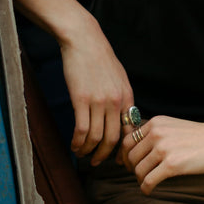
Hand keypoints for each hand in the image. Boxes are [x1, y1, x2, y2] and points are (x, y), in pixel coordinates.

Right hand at [60, 21, 134, 164]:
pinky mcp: (81, 100)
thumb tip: (122, 116)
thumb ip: (122, 97)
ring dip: (87, 151)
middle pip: (112, 139)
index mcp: (127, 97)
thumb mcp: (119, 78)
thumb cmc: (100, 58)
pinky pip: (81, 129)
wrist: (85, 41)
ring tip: (81, 154)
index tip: (117, 159)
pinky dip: (77, 142)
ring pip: (96, 138)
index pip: (129, 131)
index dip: (123, 149)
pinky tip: (74, 145)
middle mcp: (116, 102)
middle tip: (97, 162)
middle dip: (104, 156)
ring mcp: (99, 102)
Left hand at [119, 116, 203, 193]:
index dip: (124, 155)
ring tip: (147, 183)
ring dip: (140, 179)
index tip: (126, 164)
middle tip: (138, 175)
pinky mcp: (172, 165)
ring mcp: (163, 149)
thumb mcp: (174, 126)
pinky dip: (146, 189)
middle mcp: (156, 133)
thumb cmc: (201, 136)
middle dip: (131, 168)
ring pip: (138, 170)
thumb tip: (134, 147)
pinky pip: (148, 181)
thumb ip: (155, 133)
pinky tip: (149, 191)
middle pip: (130, 156)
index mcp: (155, 123)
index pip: (127, 140)